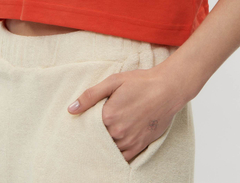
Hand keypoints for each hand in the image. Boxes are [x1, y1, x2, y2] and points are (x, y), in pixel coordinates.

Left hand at [67, 64, 185, 162]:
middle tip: (100, 125)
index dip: (87, 123)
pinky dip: (117, 154)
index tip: (89, 119)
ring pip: (109, 149)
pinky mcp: (140, 146)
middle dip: (97, 133)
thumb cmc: (141, 82)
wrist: (168, 89)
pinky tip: (116, 144)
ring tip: (110, 131)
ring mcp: (129, 141)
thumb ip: (91, 95)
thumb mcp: (114, 81)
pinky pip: (123, 158)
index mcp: (108, 116)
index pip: (88, 126)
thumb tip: (71, 109)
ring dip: (106, 144)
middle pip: (98, 139)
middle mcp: (117, 132)